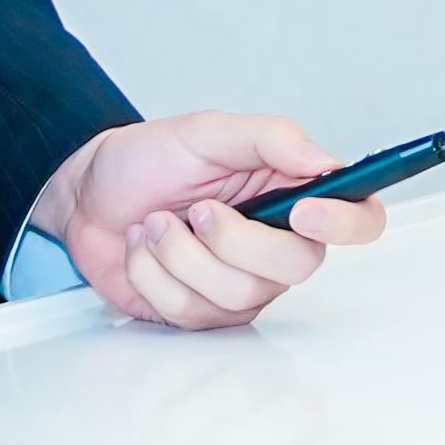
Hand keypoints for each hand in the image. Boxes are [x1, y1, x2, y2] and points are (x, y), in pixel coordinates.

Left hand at [47, 113, 377, 331]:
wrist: (85, 195)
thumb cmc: (148, 160)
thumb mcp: (208, 132)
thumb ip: (273, 138)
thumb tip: (325, 162)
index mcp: (291, 193)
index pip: (358, 217)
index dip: (346, 223)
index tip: (304, 211)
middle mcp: (276, 243)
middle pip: (298, 267)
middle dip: (236, 241)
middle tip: (198, 210)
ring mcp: (240, 284)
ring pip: (239, 293)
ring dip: (180, 254)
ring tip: (156, 224)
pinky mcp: (201, 313)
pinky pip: (191, 312)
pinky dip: (153, 273)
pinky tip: (144, 249)